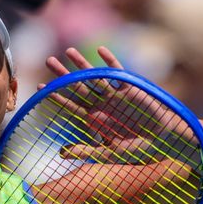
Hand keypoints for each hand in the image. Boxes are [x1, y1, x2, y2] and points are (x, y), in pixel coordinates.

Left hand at [43, 47, 198, 165]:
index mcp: (95, 118)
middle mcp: (102, 104)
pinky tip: (100, 50)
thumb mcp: (109, 153)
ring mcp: (115, 95)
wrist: (162, 141)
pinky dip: (110, 61)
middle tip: (48, 61)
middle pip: (78, 86)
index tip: (40, 88)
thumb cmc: (137, 150)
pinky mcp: (130, 89)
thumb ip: (86, 151)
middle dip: (63, 74)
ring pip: (94, 76)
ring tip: (68, 51)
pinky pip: (118, 72)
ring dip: (82, 63)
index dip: (57, 97)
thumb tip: (62, 153)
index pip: (71, 105)